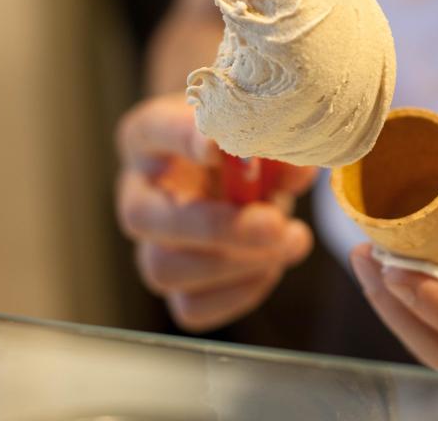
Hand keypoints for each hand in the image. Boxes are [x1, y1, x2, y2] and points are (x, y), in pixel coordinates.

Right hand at [116, 94, 316, 331]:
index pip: (151, 130)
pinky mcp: (176, 284)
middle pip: (144, 217)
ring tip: (287, 242)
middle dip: (215, 226)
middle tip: (273, 224)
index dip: (181, 139)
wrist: (243, 175)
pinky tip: (272, 266)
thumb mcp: (260, 135)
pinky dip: (238, 294)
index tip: (218, 147)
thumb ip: (278, 148)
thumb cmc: (244, 147)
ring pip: (163, 269)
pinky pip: (190, 308)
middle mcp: (138, 191)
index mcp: (150, 136)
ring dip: (233, 265)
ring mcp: (150, 244)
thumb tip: (299, 171)